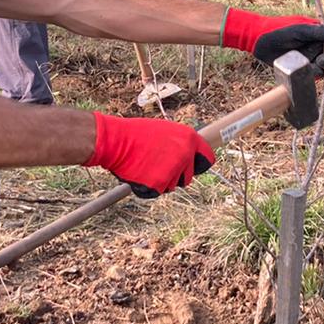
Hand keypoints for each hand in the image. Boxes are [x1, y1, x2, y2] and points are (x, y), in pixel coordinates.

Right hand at [86, 113, 214, 198]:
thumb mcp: (165, 131)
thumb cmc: (136, 134)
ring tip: (145, 165)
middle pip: (188, 177)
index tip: (193, 168)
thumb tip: (190, 155)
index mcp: (190, 138)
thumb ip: (180, 143)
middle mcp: (186, 154)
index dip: (198, 165)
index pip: (207, 158)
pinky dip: (148, 187)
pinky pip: (157, 191)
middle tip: (158, 166)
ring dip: (161, 181)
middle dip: (176, 176)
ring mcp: (174, 169)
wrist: (116, 141)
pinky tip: (139, 173)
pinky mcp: (160, 183)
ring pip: (172, 186)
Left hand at [220, 8, 323, 73]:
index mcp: (320, 32)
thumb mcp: (300, 29)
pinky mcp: (305, 69)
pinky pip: (317, 74)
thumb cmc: (280, 30)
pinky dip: (316, 72)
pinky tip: (310, 68)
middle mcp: (319, 45)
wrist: (260, 41)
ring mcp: (312, 57)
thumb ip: (319, 32)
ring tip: (319, 60)